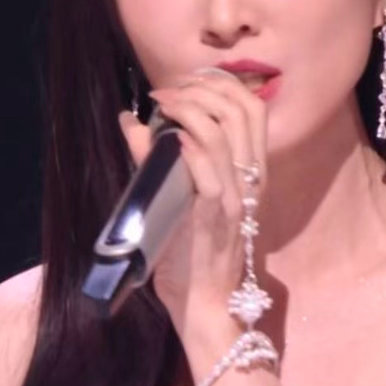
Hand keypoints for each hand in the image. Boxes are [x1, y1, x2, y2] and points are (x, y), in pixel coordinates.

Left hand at [117, 71, 268, 339]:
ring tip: (164, 106)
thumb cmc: (194, 253)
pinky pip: (209, 171)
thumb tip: (132, 122)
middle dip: (203, 89)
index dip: (221, 84)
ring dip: (190, 110)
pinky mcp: (214, 215)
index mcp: (251, 172)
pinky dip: (190, 147)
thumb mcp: (190, 199)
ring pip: (225, 132)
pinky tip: (171, 137)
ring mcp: (234, 196)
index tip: (187, 82)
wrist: (204, 303)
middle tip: (168, 92)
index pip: (252, 108)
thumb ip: (169, 160)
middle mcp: (250, 179)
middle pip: (241, 110)